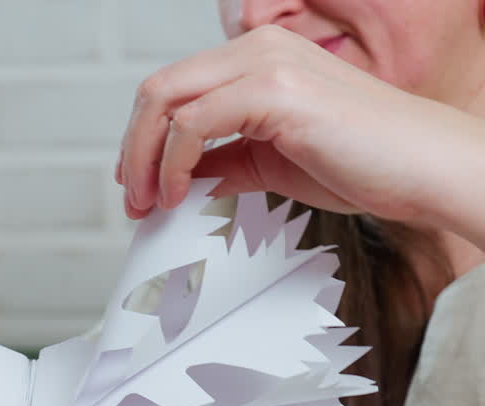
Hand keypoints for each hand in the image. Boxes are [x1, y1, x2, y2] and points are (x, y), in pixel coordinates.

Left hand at [117, 25, 484, 237]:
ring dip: (144, 159)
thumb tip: (181, 177)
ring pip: (164, 101)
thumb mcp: (272, 162)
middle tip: (135, 197)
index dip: (143, 137)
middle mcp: (258, 49)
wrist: (425, 170)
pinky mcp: (274, 90)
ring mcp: (266, 64)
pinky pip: (192, 124)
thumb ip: (224, 161)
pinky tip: (181, 194)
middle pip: (158, 90)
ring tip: (150, 202)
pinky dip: (174, 164)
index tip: (137, 180)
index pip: (174, 87)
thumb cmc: (368, 163)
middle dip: (134, 149)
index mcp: (259, 57)